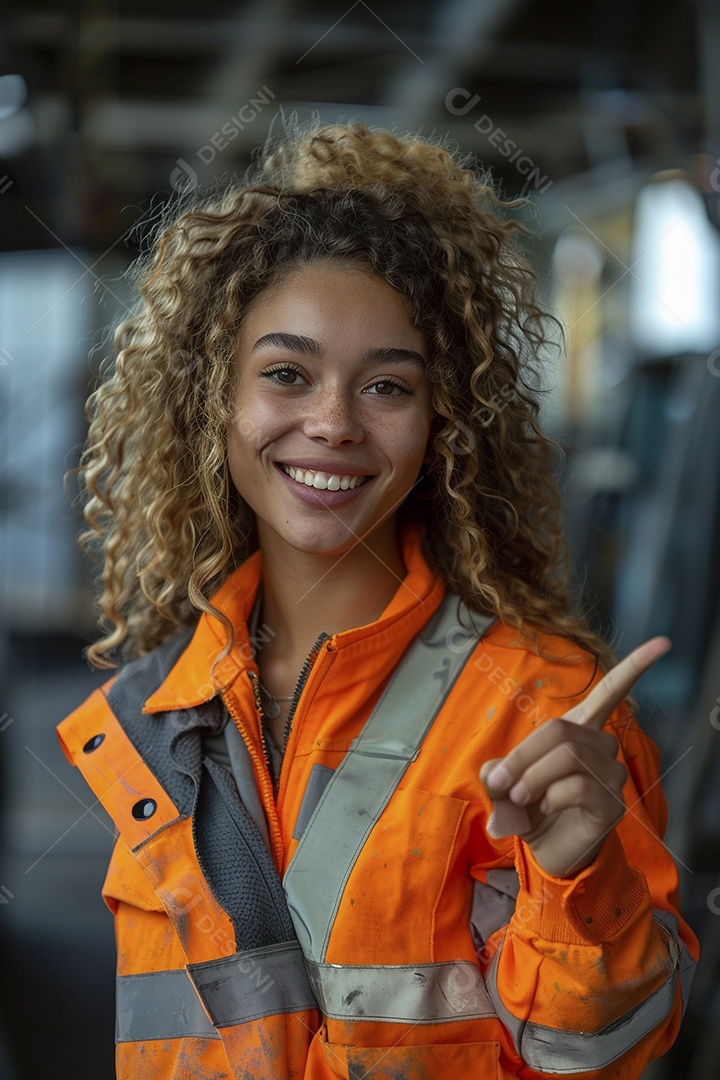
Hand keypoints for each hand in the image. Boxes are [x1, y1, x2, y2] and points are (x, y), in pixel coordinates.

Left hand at [479, 637, 671, 877]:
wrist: (544, 852)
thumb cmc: (527, 808)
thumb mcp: (503, 784)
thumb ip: (496, 769)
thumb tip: (497, 774)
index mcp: (580, 732)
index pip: (611, 692)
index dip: (635, 667)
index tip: (662, 644)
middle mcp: (603, 748)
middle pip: (562, 732)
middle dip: (523, 757)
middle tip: (504, 784)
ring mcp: (611, 776)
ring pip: (567, 757)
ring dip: (533, 779)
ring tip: (522, 799)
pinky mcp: (612, 804)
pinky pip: (577, 786)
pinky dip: (550, 797)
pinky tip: (545, 810)